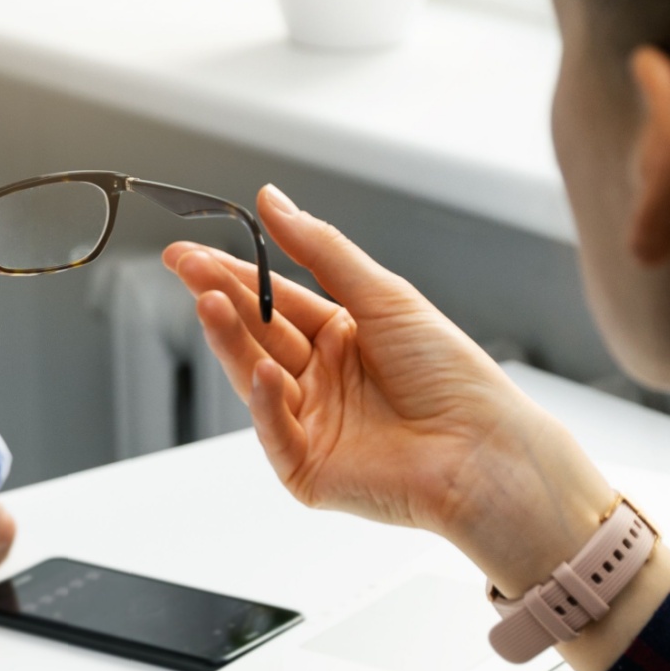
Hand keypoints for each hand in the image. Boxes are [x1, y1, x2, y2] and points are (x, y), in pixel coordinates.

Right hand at [164, 185, 617, 599]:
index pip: (272, 299)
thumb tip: (272, 200)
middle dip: (218, 299)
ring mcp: (310, 425)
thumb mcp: (383, 295)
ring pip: (254, 377)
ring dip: (230, 341)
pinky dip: (265, 403)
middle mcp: (321, 379)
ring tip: (208, 304)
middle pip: (257, 333)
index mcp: (341, 337)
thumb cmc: (453, 376)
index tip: (188, 252)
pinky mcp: (308, 470)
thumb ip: (321, 250)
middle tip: (184, 268)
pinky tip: (266, 373)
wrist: (486, 451)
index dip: (230, 274)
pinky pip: (273, 431)